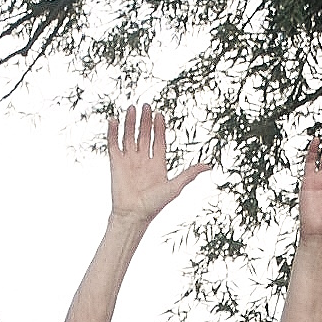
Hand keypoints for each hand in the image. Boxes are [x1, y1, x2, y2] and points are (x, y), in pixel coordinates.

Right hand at [103, 104, 209, 224]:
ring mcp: (129, 161)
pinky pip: (114, 144)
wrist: (134, 215)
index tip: (159, 114)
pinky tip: (114, 120)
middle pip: (144, 135)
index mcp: (158, 164)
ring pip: (129, 136)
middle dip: (145, 121)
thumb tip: (209, 166)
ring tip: (132, 108)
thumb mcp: (175, 187)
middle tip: (146, 106)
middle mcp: (143, 160)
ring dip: (130, 123)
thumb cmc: (155, 204)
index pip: (159, 141)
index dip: (159, 127)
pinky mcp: (116, 163)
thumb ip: (190, 174)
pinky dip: (113, 132)